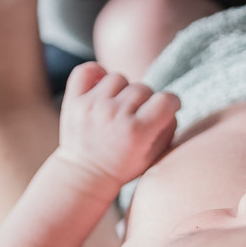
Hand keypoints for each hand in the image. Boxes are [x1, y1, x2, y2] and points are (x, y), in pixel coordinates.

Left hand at [57, 61, 180, 185]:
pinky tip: (101, 87)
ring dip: (122, 90)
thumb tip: (168, 104)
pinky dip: (96, 74)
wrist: (84, 175)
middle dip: (145, 101)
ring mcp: (92, 106)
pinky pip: (87, 70)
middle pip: (143, 88)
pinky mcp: (74, 101)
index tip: (167, 108)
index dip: (171, 102)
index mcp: (137, 132)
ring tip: (118, 106)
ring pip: (119, 78)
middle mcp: (114, 115)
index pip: (166, 100)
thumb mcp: (154, 156)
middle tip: (137, 115)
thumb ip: (167, 128)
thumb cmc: (123, 165)